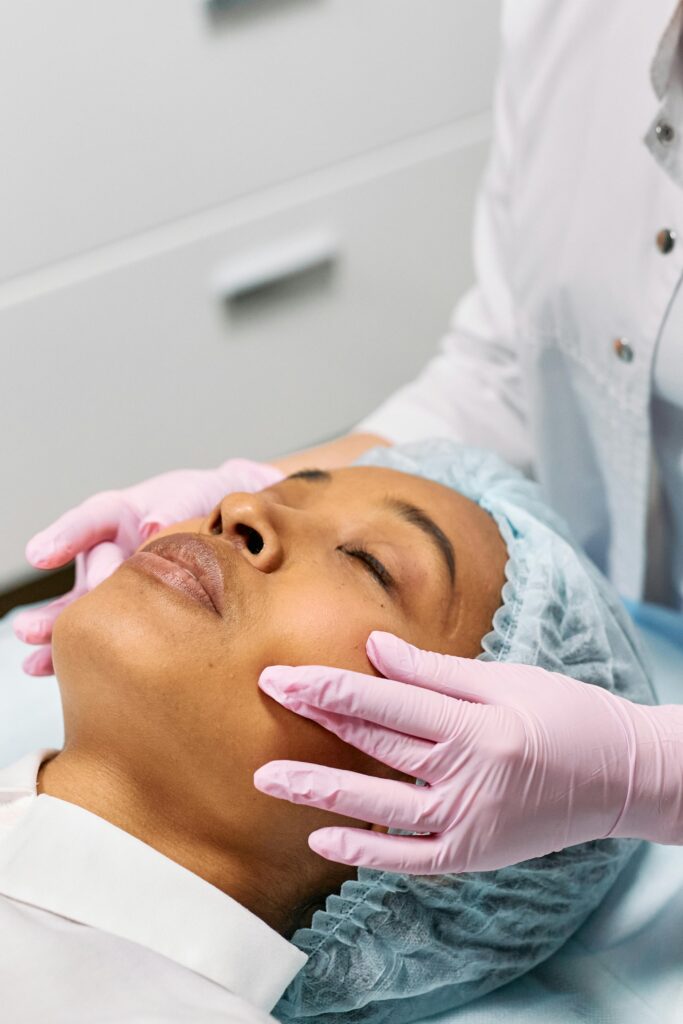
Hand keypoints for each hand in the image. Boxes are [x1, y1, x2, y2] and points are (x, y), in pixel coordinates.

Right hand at [14, 459, 282, 675]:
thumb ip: (175, 506)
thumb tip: (150, 525)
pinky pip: (102, 630)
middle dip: (61, 607)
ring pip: (81, 610)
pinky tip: (46, 670)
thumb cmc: (209, 503)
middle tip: (34, 630)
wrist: (239, 527)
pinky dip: (78, 650)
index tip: (41, 557)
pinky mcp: (129, 611)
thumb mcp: (196, 494)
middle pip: (84, 578)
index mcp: (125, 513)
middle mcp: (112, 549)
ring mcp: (116, 583)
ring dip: (57, 636)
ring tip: (33, 661)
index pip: (92, 521)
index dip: (66, 537)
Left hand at [254, 631, 682, 872]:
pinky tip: (323, 839)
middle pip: (376, 745)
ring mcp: (469, 821)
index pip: (386, 704)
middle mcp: (468, 776)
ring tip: (267, 778)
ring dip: (321, 791)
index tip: (283, 674)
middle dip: (315, 719)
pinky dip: (367, 852)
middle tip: (266, 697)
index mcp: (477, 724)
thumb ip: (434, 672)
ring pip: (380, 806)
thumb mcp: (506, 680)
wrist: (621, 777)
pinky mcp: (473, 854)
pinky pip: (410, 858)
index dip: (330, 688)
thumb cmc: (566, 714)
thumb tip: (373, 649)